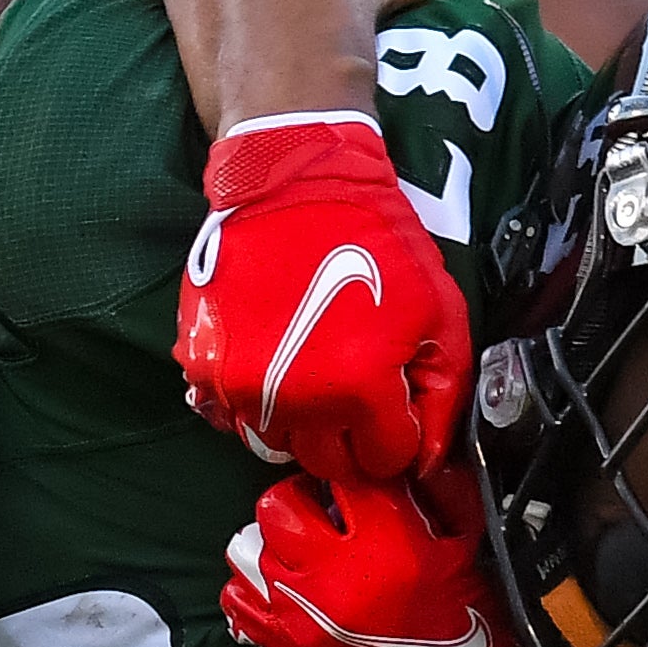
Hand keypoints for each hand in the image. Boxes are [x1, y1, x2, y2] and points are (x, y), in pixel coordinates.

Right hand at [179, 113, 472, 479]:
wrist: (294, 183)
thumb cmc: (375, 242)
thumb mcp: (439, 313)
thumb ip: (442, 395)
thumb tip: (424, 460)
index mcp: (359, 389)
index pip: (384, 459)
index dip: (396, 436)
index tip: (393, 405)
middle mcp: (297, 400)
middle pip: (329, 463)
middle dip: (350, 437)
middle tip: (356, 390)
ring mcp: (243, 388)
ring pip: (280, 444)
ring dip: (302, 422)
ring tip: (315, 368)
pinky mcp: (205, 368)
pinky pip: (233, 416)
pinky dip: (256, 400)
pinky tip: (276, 358)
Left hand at [222, 471, 562, 646]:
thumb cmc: (469, 625)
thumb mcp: (468, 547)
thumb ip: (444, 493)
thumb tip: (416, 457)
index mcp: (383, 541)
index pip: (341, 478)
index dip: (346, 478)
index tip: (353, 490)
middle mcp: (330, 571)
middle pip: (276, 507)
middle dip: (295, 504)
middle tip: (317, 516)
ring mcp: (298, 612)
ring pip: (248, 550)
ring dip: (271, 546)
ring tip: (298, 556)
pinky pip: (239, 600)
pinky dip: (254, 589)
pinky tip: (283, 592)